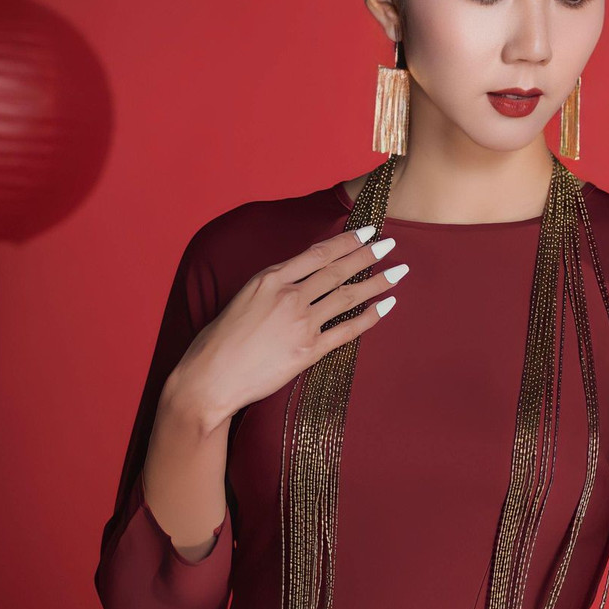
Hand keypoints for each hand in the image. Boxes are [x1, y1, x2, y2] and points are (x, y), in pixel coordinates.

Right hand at [169, 226, 408, 431]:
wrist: (210, 377)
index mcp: (270, 278)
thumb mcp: (244, 298)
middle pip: (338, 270)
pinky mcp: (307, 351)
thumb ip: (273, 286)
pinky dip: (370, 317)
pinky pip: (347, 331)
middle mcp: (289, 296)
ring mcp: (300, 324)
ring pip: (347, 296)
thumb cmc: (219, 341)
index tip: (366, 231)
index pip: (317, 253)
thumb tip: (299, 280)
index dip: (346, 241)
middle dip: (368, 255)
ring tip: (398, 272)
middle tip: (391, 242)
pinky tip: (386, 306)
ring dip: (377, 282)